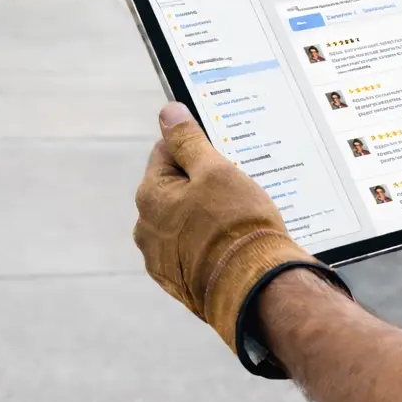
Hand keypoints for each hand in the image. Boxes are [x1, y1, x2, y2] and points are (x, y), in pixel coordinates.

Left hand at [133, 102, 346, 362]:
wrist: (254, 289)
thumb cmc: (236, 225)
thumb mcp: (215, 171)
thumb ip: (188, 140)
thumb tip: (168, 112)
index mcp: (150, 196)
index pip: (166, 152)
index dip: (197, 150)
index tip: (222, 159)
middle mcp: (146, 228)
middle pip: (174, 188)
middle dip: (201, 185)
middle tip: (235, 191)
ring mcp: (160, 258)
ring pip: (184, 220)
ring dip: (204, 216)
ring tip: (237, 222)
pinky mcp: (178, 282)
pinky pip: (192, 251)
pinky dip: (208, 245)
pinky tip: (232, 246)